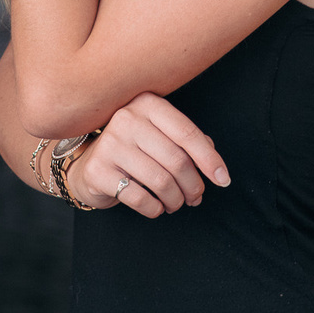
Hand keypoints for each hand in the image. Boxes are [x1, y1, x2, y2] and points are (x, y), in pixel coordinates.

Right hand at [64, 92, 229, 217]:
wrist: (89, 164)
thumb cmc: (135, 149)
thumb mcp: (160, 136)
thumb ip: (188, 142)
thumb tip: (215, 166)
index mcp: (147, 103)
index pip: (187, 133)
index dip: (210, 160)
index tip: (223, 180)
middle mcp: (126, 118)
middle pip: (176, 160)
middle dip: (193, 185)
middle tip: (195, 198)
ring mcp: (110, 143)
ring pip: (161, 181)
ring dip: (176, 200)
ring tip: (176, 204)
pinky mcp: (98, 170)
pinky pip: (140, 198)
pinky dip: (155, 208)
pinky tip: (156, 207)